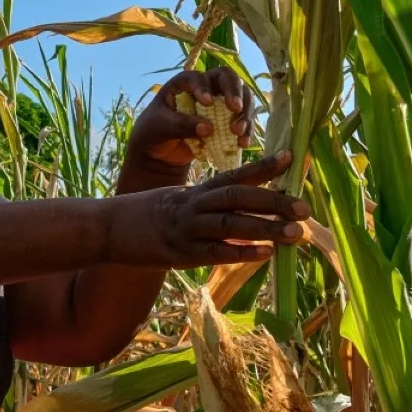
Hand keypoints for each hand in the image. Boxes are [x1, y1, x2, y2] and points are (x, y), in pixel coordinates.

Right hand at [104, 152, 307, 268]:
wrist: (107, 229)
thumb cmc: (145, 216)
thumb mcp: (175, 201)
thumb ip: (206, 203)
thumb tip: (240, 207)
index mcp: (195, 192)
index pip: (233, 174)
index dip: (262, 166)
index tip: (290, 157)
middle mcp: (193, 205)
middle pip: (237, 197)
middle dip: (273, 201)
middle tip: (304, 206)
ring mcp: (187, 228)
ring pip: (230, 223)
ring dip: (265, 227)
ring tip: (296, 233)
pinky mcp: (180, 252)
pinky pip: (214, 251)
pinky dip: (240, 251)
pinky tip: (264, 254)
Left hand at [127, 68, 255, 170]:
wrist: (158, 152)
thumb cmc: (153, 132)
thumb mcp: (160, 127)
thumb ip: (181, 125)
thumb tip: (208, 128)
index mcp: (184, 83)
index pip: (198, 77)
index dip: (204, 87)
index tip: (207, 103)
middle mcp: (205, 88)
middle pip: (229, 79)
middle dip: (235, 92)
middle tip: (235, 109)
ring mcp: (219, 104)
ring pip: (242, 98)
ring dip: (245, 114)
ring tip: (238, 132)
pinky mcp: (227, 121)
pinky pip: (243, 120)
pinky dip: (246, 131)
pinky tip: (243, 143)